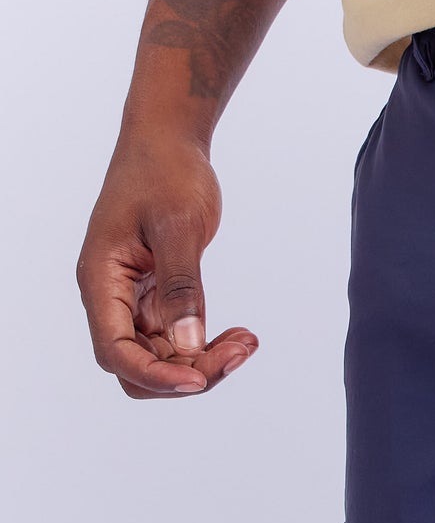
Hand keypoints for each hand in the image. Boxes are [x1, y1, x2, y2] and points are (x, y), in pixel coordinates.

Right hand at [77, 129, 256, 398]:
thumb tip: (188, 343)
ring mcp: (134, 301)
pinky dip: (208, 345)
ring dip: (204, 361)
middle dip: (185, 373)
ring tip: (246, 342)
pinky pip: (179, 339)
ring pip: (162, 359)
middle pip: (137, 367)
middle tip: (236, 353)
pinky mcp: (158, 298)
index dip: (156, 375)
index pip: (115, 352)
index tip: (200, 379)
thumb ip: (181, 286)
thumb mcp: (178, 226)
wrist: (169, 144)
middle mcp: (111, 298)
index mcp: (101, 280)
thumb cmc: (166, 173)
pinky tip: (242, 336)